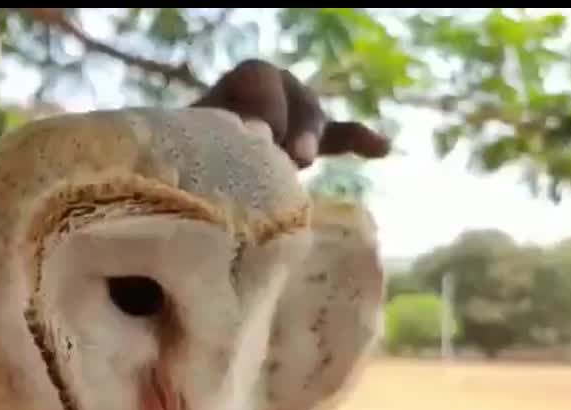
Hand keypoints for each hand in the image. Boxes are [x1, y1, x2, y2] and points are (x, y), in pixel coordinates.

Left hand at [193, 59, 390, 168]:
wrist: (188, 172)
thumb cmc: (187, 154)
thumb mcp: (193, 136)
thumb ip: (215, 130)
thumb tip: (255, 133)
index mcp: (241, 80)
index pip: (261, 77)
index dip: (263, 105)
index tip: (255, 134)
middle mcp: (273, 91)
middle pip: (295, 96)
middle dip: (294, 125)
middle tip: (289, 155)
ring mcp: (295, 115)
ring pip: (314, 119)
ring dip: (311, 137)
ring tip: (302, 159)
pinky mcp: (310, 142)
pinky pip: (339, 137)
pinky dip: (358, 141)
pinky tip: (383, 147)